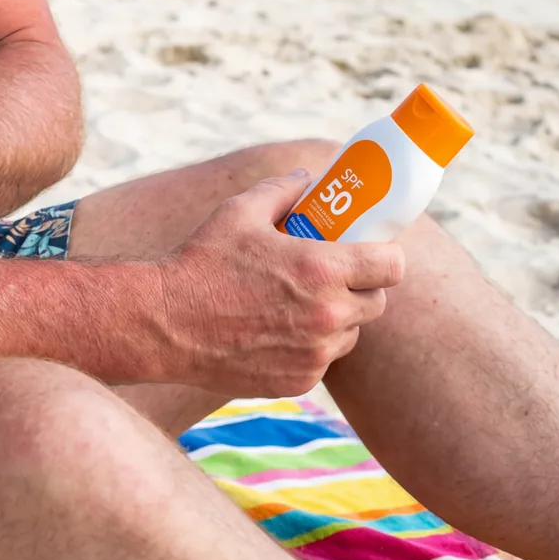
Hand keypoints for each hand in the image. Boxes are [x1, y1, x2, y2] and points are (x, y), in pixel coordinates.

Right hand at [153, 170, 404, 396]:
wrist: (167, 323)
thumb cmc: (203, 262)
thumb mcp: (239, 212)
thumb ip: (281, 190)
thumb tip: (307, 178)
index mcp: (321, 269)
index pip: (391, 266)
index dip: (384, 255)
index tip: (369, 250)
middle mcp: (327, 315)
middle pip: (377, 302)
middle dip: (359, 286)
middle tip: (329, 275)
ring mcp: (316, 354)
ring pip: (350, 333)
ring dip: (335, 318)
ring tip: (295, 302)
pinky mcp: (300, 381)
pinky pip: (322, 360)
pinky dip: (309, 345)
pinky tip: (275, 329)